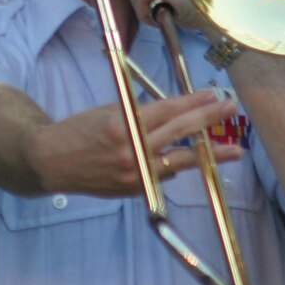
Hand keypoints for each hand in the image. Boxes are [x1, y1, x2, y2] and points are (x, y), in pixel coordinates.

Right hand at [26, 89, 241, 196]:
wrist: (50, 161)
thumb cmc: (78, 130)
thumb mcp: (109, 111)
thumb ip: (140, 113)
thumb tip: (173, 114)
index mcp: (124, 123)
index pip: (167, 110)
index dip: (193, 102)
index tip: (213, 95)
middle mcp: (131, 149)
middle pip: (179, 132)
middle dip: (208, 120)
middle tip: (231, 109)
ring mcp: (134, 173)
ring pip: (180, 161)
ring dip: (209, 155)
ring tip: (234, 150)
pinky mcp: (133, 189)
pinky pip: (162, 176)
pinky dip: (175, 166)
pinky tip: (189, 161)